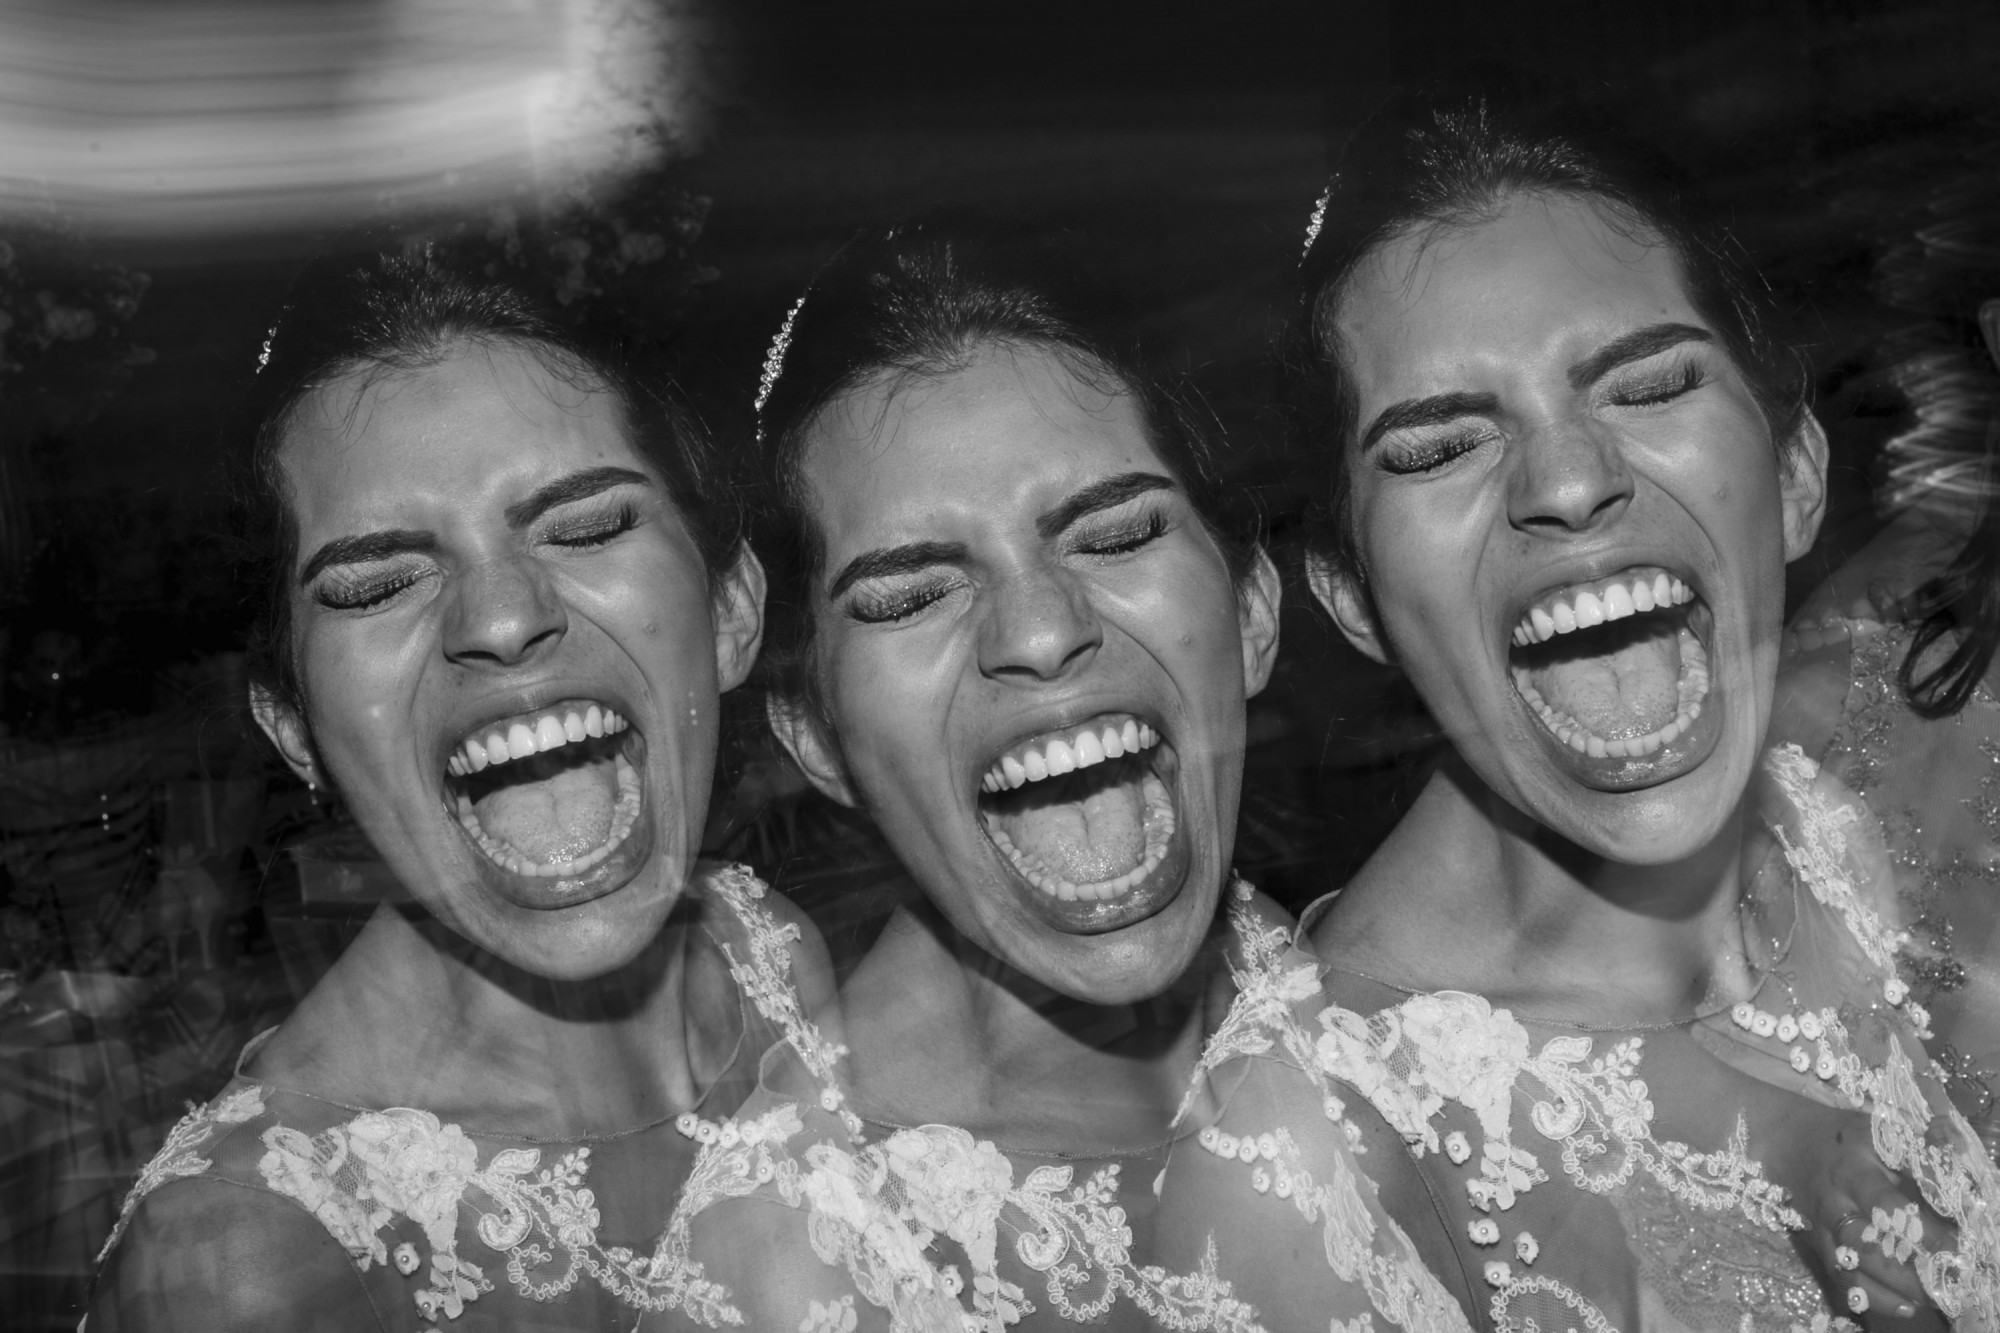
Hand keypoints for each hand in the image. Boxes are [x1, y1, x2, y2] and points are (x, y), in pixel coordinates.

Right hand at [1781, 1109, 1953, 1325]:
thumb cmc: (1844, 1137)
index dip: (1922, 1233)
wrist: (1786, 1142)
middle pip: (1868, 1246)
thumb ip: (1920, 1160)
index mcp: (1852, 1171)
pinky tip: (1904, 1306)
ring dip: (1894, 1289)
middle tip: (1947, 1282)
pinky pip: (1841, 1278)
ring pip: (1853, 1268)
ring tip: (1930, 1298)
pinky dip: (1873, 1298)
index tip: (1956, 1251)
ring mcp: (1821, 1228)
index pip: (1888, 1207)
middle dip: (1910, 1271)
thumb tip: (1963, 1194)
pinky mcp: (1816, 1245)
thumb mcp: (1880, 1133)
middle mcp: (1833, 1203)